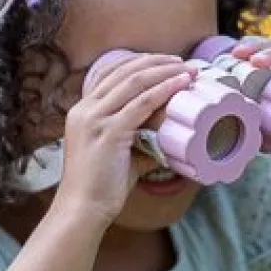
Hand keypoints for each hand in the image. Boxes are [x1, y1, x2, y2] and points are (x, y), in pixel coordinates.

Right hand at [57, 53, 195, 221]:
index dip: (140, 64)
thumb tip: (162, 143)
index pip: (112, 74)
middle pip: (124, 71)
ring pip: (134, 82)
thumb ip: (138, 146)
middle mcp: (85, 109)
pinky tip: (180, 85)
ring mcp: (95, 119)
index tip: (165, 63)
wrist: (83, 209)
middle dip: (156, 62)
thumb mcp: (118, 158)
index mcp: (82, 111)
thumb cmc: (100, 189)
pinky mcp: (108, 132)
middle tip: (182, 61)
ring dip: (164, 72)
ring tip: (188, 70)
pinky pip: (141, 104)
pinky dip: (163, 91)